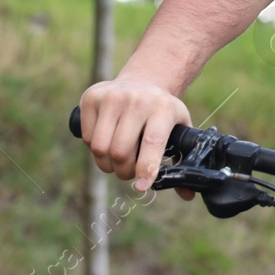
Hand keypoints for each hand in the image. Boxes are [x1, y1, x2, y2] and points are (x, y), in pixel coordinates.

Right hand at [78, 79, 195, 200]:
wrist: (143, 80)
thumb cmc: (162, 113)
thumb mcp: (179, 128)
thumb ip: (182, 160)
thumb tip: (188, 195)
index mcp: (163, 109)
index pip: (152, 142)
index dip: (146, 168)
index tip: (142, 187)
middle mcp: (137, 100)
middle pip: (120, 152)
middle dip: (123, 172)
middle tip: (129, 171)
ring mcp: (112, 97)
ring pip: (100, 148)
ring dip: (107, 164)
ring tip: (117, 160)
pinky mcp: (91, 98)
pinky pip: (87, 138)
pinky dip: (95, 148)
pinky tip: (107, 140)